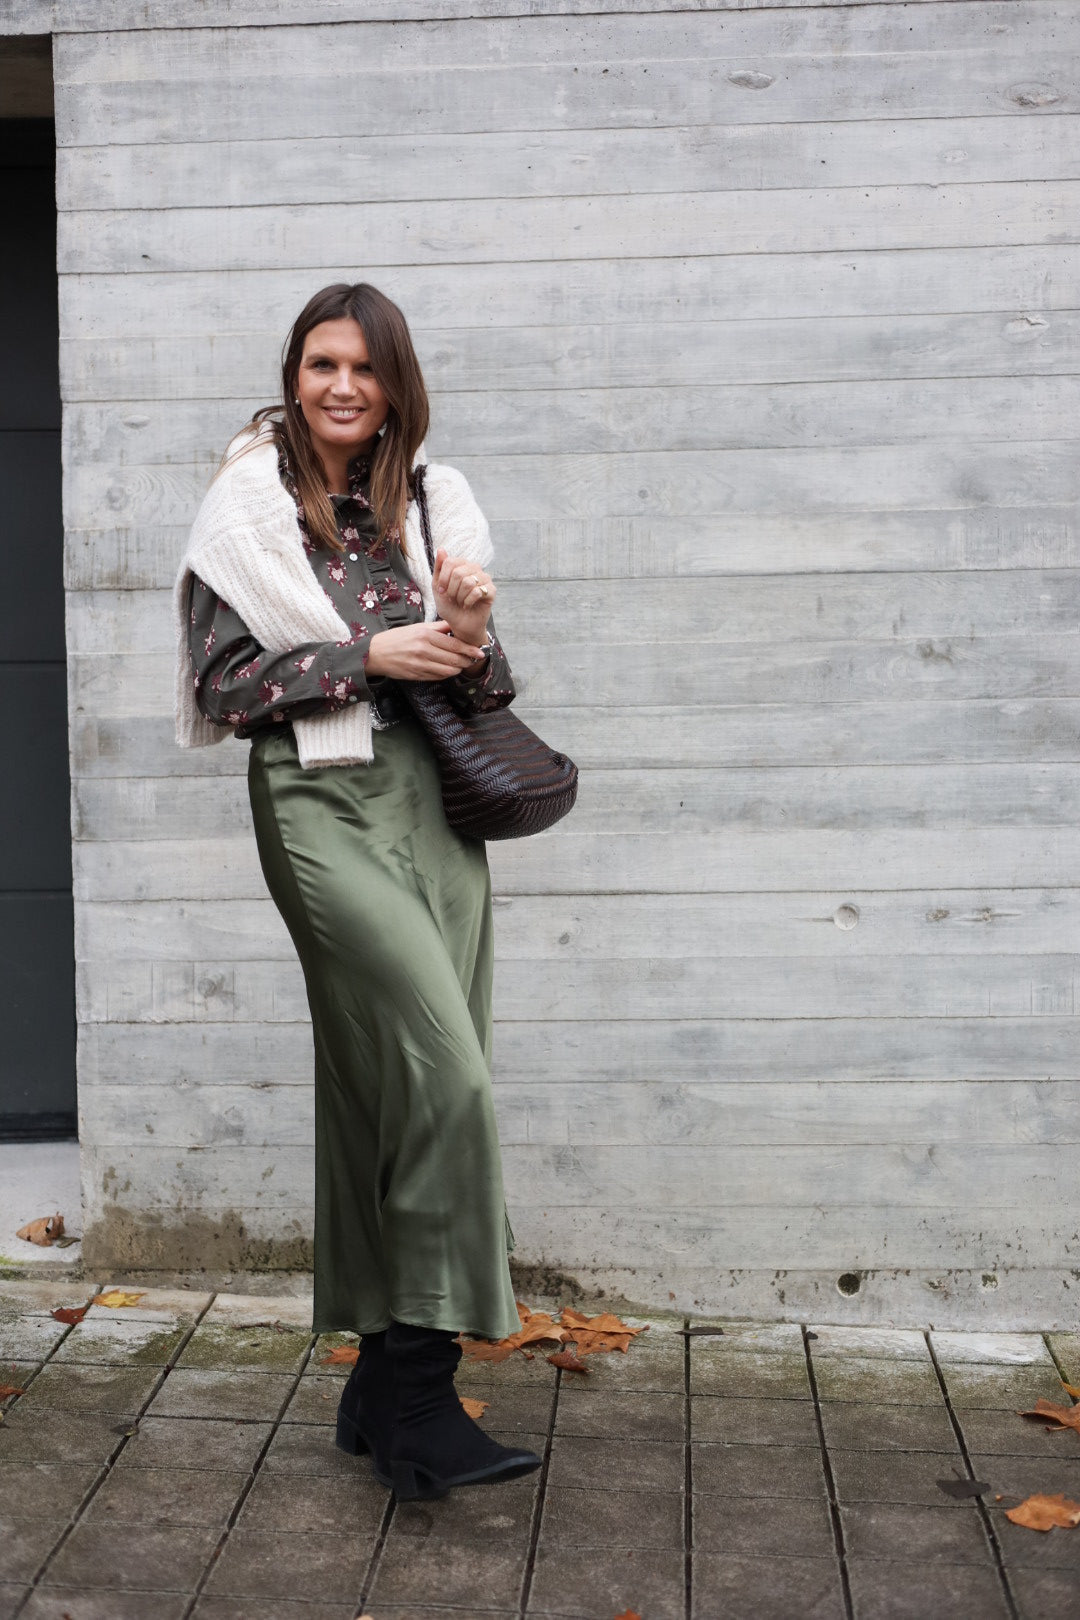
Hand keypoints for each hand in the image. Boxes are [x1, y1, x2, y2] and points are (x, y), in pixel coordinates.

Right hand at [366, 621, 486, 680]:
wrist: (375, 654)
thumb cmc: (397, 638)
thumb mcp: (416, 628)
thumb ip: (437, 628)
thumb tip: (454, 625)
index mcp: (425, 636)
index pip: (454, 644)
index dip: (469, 649)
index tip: (480, 652)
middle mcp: (424, 650)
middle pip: (454, 658)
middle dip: (467, 660)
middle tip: (473, 659)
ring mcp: (420, 665)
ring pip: (448, 670)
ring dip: (458, 668)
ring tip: (461, 665)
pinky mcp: (417, 675)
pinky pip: (438, 677)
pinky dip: (446, 674)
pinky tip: (448, 670)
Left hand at [432, 548, 495, 646]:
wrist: (460, 624)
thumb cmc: (449, 605)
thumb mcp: (437, 587)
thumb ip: (439, 568)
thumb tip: (441, 549)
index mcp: (461, 564)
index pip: (450, 562)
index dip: (443, 579)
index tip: (441, 590)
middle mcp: (474, 568)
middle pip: (458, 573)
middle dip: (451, 590)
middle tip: (452, 598)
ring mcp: (485, 578)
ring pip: (468, 582)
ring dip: (460, 597)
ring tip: (461, 602)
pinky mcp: (492, 590)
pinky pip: (477, 592)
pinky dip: (468, 602)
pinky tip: (468, 605)